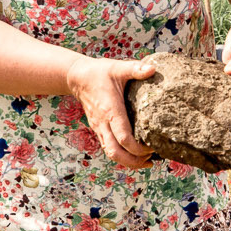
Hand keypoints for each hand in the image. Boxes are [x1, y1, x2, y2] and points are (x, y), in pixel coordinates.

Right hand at [65, 55, 156, 169]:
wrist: (77, 78)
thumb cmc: (100, 72)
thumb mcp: (118, 68)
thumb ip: (135, 69)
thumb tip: (153, 69)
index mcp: (110, 111)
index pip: (123, 138)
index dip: (138, 148)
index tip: (153, 147)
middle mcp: (103, 123)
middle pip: (115, 153)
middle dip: (134, 161)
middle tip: (151, 159)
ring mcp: (99, 128)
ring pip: (111, 154)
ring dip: (128, 162)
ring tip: (146, 160)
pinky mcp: (99, 129)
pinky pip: (109, 148)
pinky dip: (122, 155)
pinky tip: (134, 154)